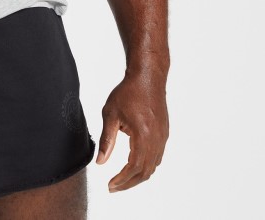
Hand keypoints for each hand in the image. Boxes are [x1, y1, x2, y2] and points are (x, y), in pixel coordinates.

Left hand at [96, 69, 168, 191]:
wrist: (147, 77)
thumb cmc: (128, 92)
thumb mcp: (111, 115)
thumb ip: (107, 140)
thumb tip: (100, 162)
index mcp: (143, 136)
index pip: (134, 167)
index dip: (122, 180)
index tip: (110, 185)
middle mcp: (156, 140)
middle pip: (145, 171)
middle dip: (129, 183)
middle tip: (114, 187)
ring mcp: (162, 137)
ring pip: (153, 166)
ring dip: (138, 175)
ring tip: (122, 179)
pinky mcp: (164, 133)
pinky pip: (157, 156)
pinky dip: (146, 165)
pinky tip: (135, 164)